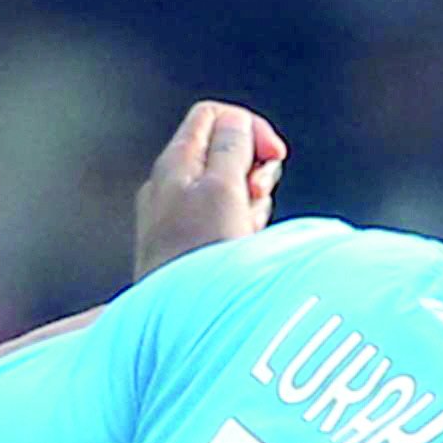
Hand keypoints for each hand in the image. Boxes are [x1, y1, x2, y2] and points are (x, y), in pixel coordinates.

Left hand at [136, 102, 287, 273]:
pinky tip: (243, 251)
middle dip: (253, 169)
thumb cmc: (200, 259)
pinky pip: (222, 224)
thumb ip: (232, 147)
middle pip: (223, 152)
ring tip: (249, 232)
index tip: (273, 158)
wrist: (181, 325)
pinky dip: (240, 229)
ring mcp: (175, 220)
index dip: (251, 129)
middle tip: (257, 200)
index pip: (215, 116)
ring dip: (250, 203)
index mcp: (174, 164)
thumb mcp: (223, 189)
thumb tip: (238, 123)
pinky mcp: (185, 251)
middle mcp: (168, 187)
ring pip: (226, 191)